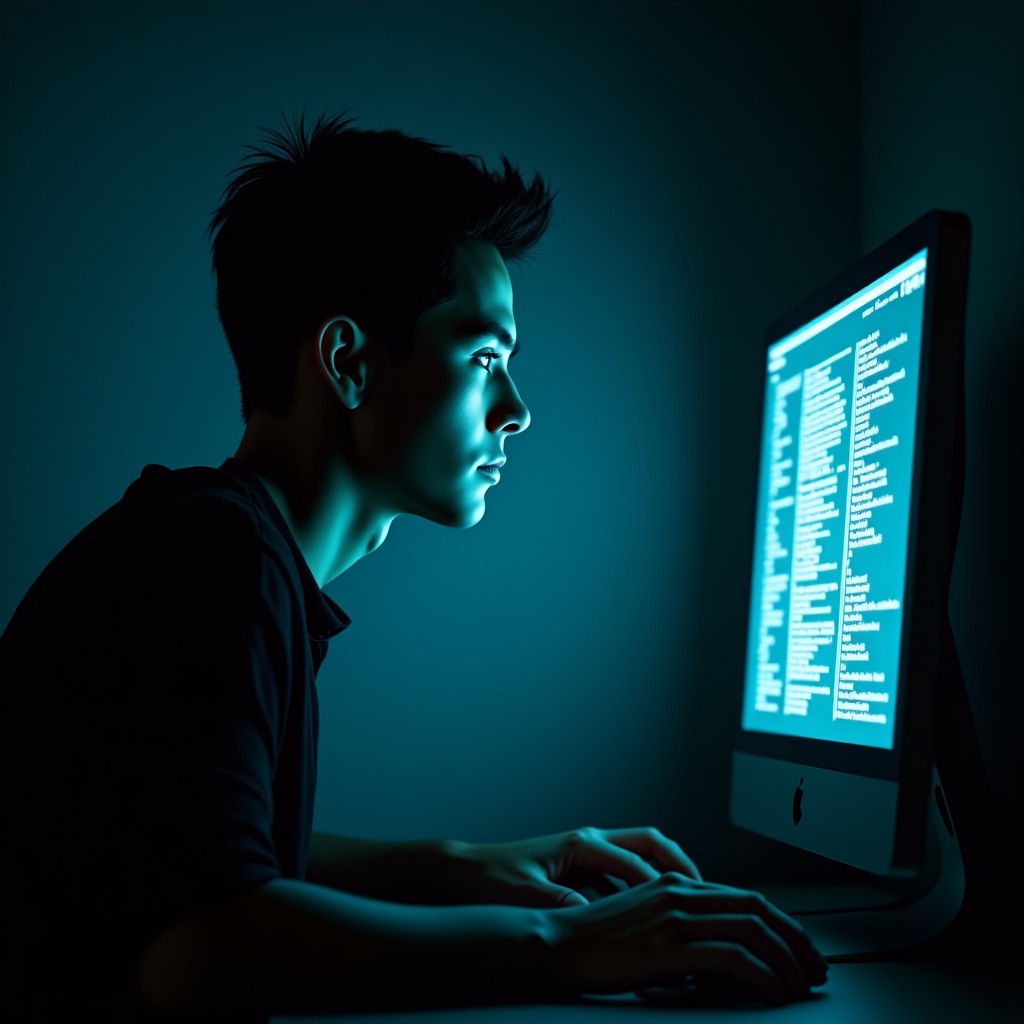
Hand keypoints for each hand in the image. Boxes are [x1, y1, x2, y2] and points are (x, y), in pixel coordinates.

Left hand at [454, 826, 700, 908]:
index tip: (688, 908)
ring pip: (642, 854)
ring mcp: (587, 851)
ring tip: (692, 902)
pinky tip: (653, 914)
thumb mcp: (527, 894)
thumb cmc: (492, 880)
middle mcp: (589, 841)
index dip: (663, 887)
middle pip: (651, 843)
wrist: (466, 871)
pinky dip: (646, 886)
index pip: (636, 862)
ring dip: (667, 873)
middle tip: (707, 893)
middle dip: (680, 864)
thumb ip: (561, 904)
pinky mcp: (582, 866)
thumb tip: (593, 918)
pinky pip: (626, 871)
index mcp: (580, 844)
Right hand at [546, 872, 828, 1005]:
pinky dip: (763, 977)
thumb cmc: (593, 940)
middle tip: (814, 970)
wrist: (554, 942)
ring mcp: (674, 917)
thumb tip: (721, 955)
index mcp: (675, 884)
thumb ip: (680, 926)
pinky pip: (734, 957)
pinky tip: (772, 994)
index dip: (781, 923)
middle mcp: (679, 892)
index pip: (744, 897)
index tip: (800, 950)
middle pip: (758, 908)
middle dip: (796, 940)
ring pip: (753, 930)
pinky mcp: (669, 946)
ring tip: (799, 987)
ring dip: (786, 961)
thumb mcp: (643, 922)